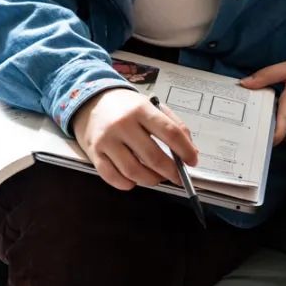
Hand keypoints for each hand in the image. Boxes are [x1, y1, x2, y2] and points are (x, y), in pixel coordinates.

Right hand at [72, 88, 197, 190]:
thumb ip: (176, 126)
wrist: (93, 101)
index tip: (192, 161)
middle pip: (152, 156)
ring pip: (133, 171)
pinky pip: (111, 177)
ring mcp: (106, 140)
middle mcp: (123, 124)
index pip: (170, 133)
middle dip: (170, 171)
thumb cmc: (128, 107)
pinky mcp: (94, 154)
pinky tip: (135, 180)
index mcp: (142, 110)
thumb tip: (191, 152)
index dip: (185, 150)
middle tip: (178, 176)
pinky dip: (127, 184)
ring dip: (151, 180)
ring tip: (158, 177)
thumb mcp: (153, 107)